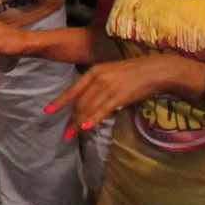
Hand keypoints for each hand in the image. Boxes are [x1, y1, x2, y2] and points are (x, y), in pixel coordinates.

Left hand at [47, 53, 201, 137]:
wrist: (157, 69)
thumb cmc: (135, 72)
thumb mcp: (111, 73)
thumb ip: (98, 85)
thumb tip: (88, 102)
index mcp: (94, 71)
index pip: (72, 90)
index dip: (59, 102)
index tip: (47, 112)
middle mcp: (98, 78)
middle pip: (79, 102)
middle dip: (71, 119)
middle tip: (65, 133)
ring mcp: (109, 86)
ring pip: (89, 107)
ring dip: (79, 123)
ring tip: (71, 135)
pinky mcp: (121, 95)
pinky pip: (103, 109)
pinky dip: (93, 118)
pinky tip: (85, 127)